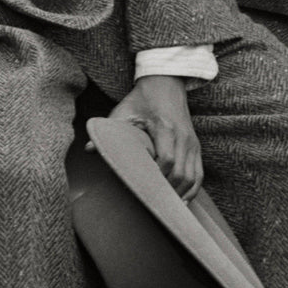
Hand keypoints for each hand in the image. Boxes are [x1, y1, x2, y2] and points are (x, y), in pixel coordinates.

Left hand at [107, 75, 202, 201]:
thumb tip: (88, 149)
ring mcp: (192, 142)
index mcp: (165, 127)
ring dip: (179, 194)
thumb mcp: (124, 110)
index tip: (142, 188)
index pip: (166, 160)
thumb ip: (109, 130)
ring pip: (192, 177)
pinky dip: (192, 189)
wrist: (166, 81)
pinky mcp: (196, 146)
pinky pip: (199, 174)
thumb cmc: (142, 98)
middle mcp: (183, 136)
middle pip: (180, 173)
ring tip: (165, 206)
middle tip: (151, 203)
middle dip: (167, 191)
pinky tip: (180, 200)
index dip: (156, 178)